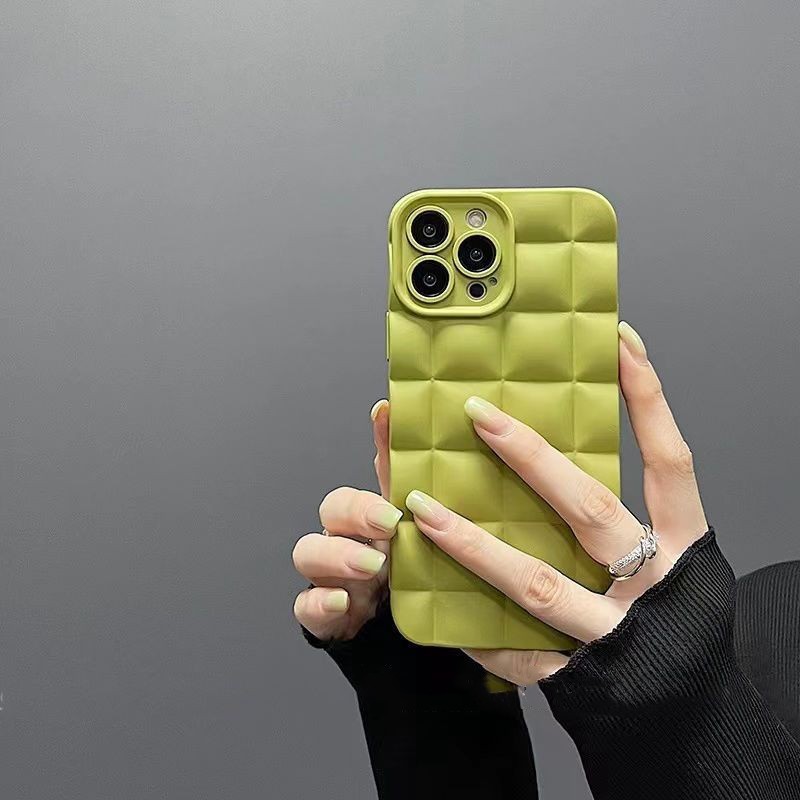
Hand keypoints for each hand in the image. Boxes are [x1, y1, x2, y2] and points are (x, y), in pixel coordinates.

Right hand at [292, 400, 402, 641]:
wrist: (388, 636)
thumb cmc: (403, 578)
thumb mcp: (420, 537)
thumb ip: (420, 492)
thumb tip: (430, 437)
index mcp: (373, 516)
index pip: (376, 466)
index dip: (378, 440)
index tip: (386, 414)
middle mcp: (343, 537)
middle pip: (332, 508)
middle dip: (357, 509)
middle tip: (390, 520)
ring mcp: (327, 574)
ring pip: (310, 552)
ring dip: (339, 555)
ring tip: (374, 564)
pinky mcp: (319, 612)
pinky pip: (307, 605)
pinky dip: (322, 601)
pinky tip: (344, 601)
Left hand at [404, 321, 707, 682]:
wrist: (692, 719)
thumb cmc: (682, 629)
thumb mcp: (679, 564)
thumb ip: (637, 517)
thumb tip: (571, 448)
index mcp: (686, 549)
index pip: (670, 460)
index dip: (649, 400)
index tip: (618, 343)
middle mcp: (654, 586)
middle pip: (591, 510)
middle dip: (532, 458)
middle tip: (478, 413)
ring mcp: (614, 635)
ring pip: (536, 584)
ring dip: (473, 543)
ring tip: (422, 505)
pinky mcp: (578, 680)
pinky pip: (516, 652)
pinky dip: (475, 626)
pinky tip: (434, 596)